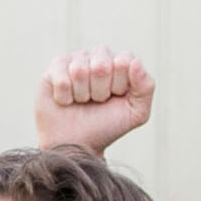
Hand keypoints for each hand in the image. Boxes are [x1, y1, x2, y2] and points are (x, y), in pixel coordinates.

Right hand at [33, 50, 154, 154]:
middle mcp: (100, 56)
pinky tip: (66, 101)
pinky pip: (61, 78)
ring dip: (81, 95)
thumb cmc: (106, 126)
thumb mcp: (136, 113)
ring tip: (82, 101)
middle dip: (99, 91)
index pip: (123, 61)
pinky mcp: (54, 68)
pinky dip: (64, 97)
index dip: (119, 85)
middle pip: (101, 65)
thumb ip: (146, 87)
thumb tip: (135, 62)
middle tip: (97, 102)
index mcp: (122, 62)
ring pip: (79, 70)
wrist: (75, 145)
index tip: (115, 98)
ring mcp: (76, 59)